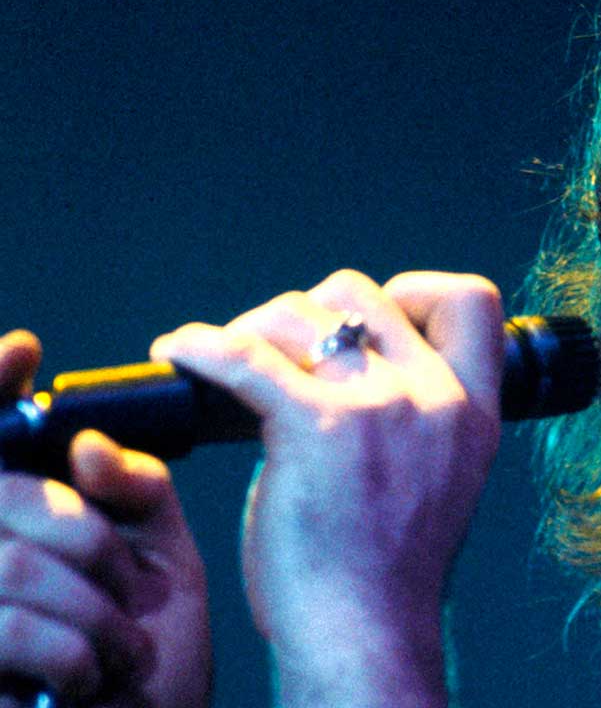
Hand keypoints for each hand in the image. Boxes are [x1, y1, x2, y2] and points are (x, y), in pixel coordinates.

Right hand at [0, 330, 211, 707]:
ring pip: (12, 566)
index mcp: (16, 516)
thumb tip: (86, 446)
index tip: (23, 348)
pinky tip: (88, 683)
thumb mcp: (162, 562)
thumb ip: (136, 492)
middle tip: (130, 591)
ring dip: (92, 613)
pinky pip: (9, 627)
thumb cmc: (149, 653)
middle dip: (90, 543)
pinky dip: (72, 655)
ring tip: (121, 652)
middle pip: (8, 497)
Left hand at [151, 270, 505, 706]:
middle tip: (275, 349)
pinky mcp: (315, 427)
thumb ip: (418, 418)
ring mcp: (379, 409)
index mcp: (474, 412)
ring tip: (224, 360)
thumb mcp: (440, 478)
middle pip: (362, 292)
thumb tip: (357, 361)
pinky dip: (200, 346)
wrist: (365, 633)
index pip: (472, 301)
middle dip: (310, 308)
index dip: (415, 292)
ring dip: (252, 328)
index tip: (374, 320)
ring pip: (298, 313)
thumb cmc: (387, 571)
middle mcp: (434, 399)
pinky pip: (242, 355)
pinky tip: (177, 352)